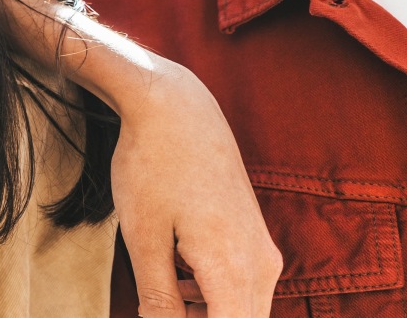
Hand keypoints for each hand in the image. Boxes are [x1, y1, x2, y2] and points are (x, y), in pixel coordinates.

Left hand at [0, 0, 281, 316]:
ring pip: (241, 310)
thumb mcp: (143, 238)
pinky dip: (209, 295)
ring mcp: (264, 252)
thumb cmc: (152, 167)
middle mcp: (263, 265)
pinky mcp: (255, 240)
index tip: (164, 314)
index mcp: (235, 269)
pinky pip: (240, 287)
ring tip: (161, 287)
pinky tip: (175, 274)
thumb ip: (158, 298)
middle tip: (157, 301)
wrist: (176, 110)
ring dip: (202, 313)